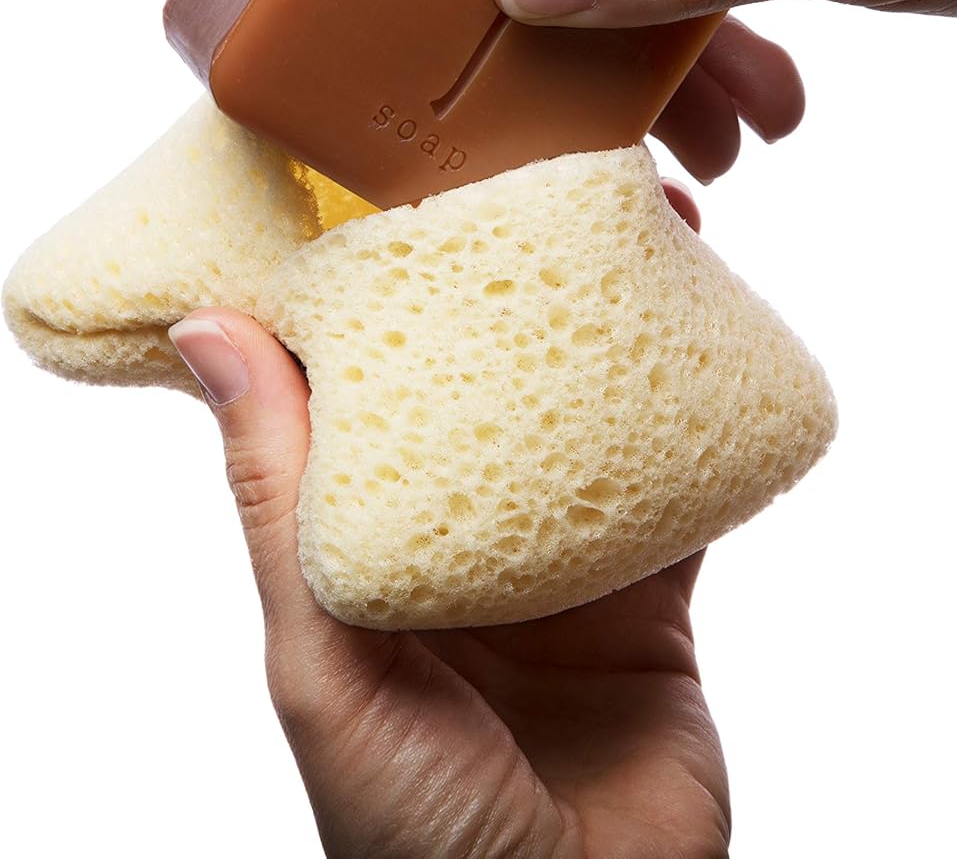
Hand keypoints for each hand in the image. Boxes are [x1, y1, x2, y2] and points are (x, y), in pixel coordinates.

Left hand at [169, 180, 729, 858]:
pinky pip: (678, 500)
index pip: (356, 401)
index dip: (374, 298)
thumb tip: (214, 339)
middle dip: (521, 299)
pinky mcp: (649, 605)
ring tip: (655, 244)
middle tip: (557, 192)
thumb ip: (282, 507)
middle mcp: (457, 554)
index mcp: (360, 561)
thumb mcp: (329, 667)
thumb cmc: (418, 846)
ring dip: (622, 346)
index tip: (404, 195)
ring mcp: (557, 576)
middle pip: (488, 397)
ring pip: (592, 429)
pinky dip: (697, 436)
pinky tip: (714, 356)